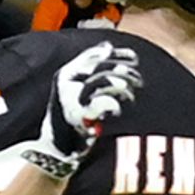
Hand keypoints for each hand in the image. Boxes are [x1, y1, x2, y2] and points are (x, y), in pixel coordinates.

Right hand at [40, 41, 141, 170]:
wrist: (57, 147)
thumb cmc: (72, 116)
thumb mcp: (77, 87)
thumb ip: (91, 66)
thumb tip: (108, 47)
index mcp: (67, 73)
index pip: (94, 56)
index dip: (116, 55)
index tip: (134, 57)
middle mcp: (66, 83)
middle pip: (99, 67)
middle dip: (121, 70)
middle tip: (138, 80)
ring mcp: (71, 98)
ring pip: (100, 82)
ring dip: (119, 85)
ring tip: (129, 92)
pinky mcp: (78, 117)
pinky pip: (100, 103)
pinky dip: (112, 104)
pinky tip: (118, 109)